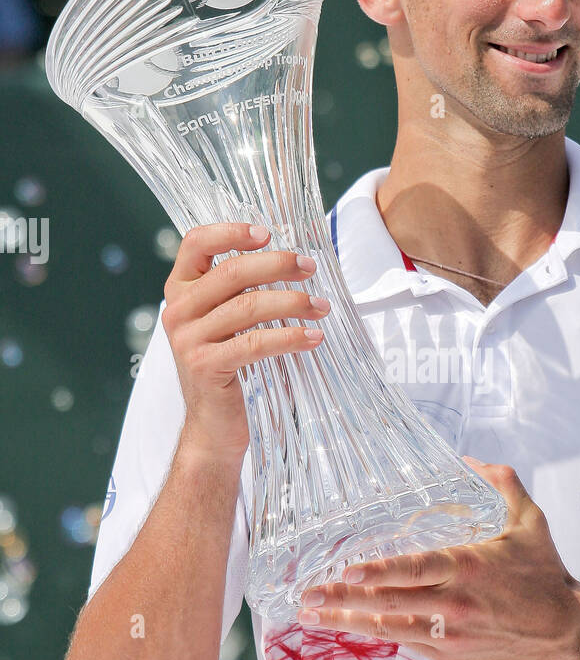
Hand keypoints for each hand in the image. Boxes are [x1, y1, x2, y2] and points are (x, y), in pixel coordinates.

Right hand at [162, 221, 331, 463]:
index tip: (268, 233)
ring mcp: (188, 340)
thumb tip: (289, 259)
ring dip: (293, 303)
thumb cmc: (226, 366)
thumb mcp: (223, 322)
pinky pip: (256, 343)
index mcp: (179, 291)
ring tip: (322, 307)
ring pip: (248, 306)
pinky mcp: (206, 366)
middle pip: (232, 272)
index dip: (230, 232)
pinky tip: (314, 338)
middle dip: (278, 265)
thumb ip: (237, 290)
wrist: (212, 426)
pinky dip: (290, 338)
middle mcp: (177, 311)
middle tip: (311, 267)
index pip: (195, 244)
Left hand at [297, 458, 579, 659]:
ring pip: (388, 629)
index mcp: (468, 567)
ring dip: (346, 623)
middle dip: (342, 601)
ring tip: (311, 615)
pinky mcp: (450, 657)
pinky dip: (376, 633)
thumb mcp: (530, 521)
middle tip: (305, 596)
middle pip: (388, 603)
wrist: (569, 633)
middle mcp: (453, 604)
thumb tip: (469, 459)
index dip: (378, 573)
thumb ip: (501, 483)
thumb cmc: (546, 575)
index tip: (346, 571)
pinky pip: (406, 642)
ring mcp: (449, 635)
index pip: (414, 570)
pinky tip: (348, 627)